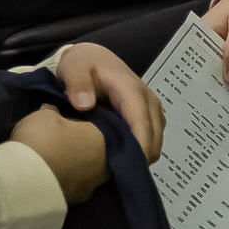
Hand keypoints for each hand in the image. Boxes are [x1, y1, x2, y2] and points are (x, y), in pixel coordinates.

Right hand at [11, 106, 109, 204]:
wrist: (25, 179)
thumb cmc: (40, 139)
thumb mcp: (45, 114)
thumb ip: (55, 112)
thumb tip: (56, 113)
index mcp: (101, 139)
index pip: (92, 125)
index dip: (74, 123)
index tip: (57, 124)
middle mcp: (104, 165)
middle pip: (91, 150)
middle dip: (76, 145)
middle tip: (54, 141)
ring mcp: (92, 186)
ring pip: (84, 170)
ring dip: (71, 165)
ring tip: (50, 160)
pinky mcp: (77, 201)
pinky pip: (72, 185)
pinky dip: (63, 179)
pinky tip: (48, 175)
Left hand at [55, 40, 164, 160]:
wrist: (93, 58)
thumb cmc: (82, 64)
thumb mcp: (73, 67)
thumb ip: (77, 83)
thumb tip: (84, 105)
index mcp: (131, 90)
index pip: (141, 123)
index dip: (137, 146)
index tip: (125, 165)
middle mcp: (148, 100)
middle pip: (153, 137)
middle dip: (138, 156)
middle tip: (113, 170)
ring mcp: (152, 109)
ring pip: (154, 141)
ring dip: (139, 154)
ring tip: (114, 164)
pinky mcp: (150, 116)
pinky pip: (151, 138)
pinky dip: (140, 149)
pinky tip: (119, 155)